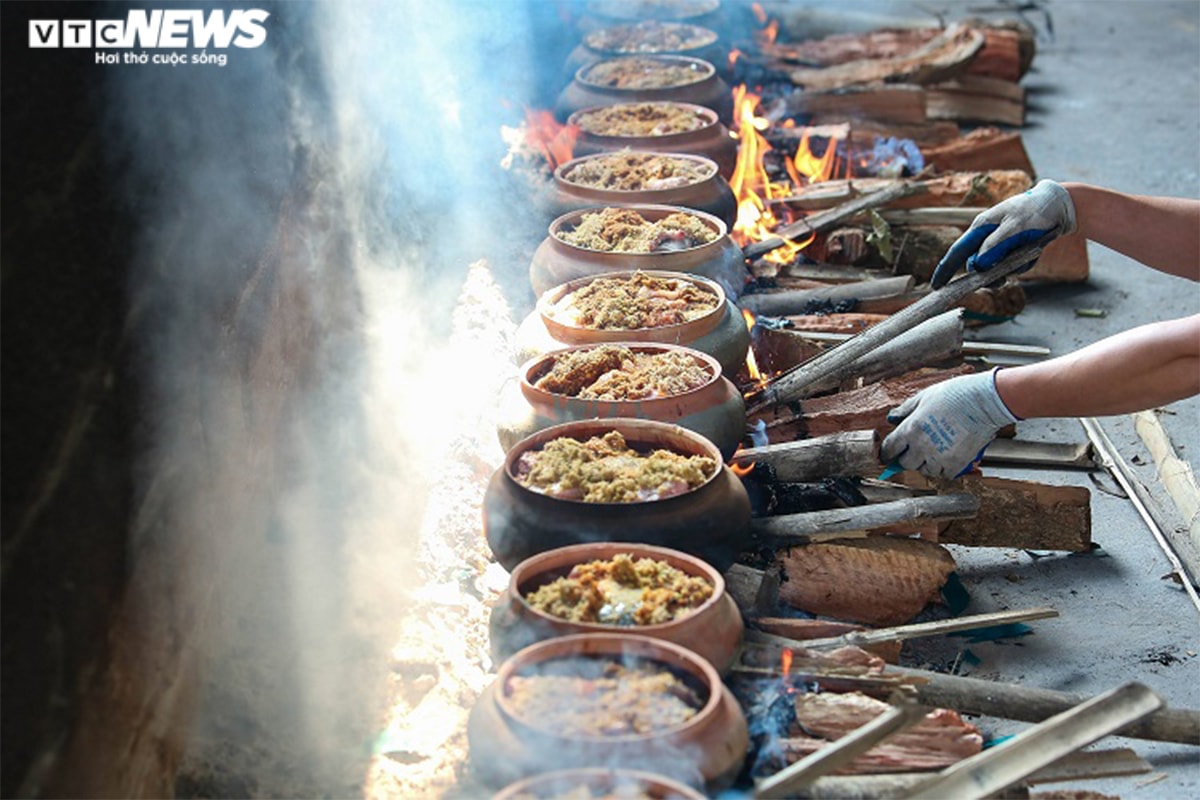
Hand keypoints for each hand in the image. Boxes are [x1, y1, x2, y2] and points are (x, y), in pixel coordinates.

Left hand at [880, 369, 1018, 477]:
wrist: (985, 402)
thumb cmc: (956, 395)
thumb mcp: (924, 396)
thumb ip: (905, 410)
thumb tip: (891, 418)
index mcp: (911, 429)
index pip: (889, 449)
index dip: (887, 452)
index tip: (888, 454)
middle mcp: (922, 446)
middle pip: (905, 463)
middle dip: (906, 457)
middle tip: (913, 450)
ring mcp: (939, 457)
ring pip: (924, 470)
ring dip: (925, 463)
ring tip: (933, 450)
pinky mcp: (957, 464)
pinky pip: (943, 474)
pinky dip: (943, 468)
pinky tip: (946, 456)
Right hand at [930, 179, 1075, 288]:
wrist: (1060, 206)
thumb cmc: (1035, 210)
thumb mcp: (1015, 227)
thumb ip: (994, 246)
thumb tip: (977, 266)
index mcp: (981, 227)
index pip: (957, 251)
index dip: (945, 269)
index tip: (936, 285)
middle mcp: (986, 237)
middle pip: (976, 266)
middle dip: (988, 275)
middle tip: (1000, 281)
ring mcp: (1000, 245)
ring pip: (996, 268)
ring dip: (1011, 269)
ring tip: (1027, 255)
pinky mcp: (1013, 251)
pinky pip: (1012, 266)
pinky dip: (1023, 264)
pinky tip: (1034, 251)